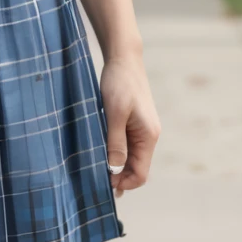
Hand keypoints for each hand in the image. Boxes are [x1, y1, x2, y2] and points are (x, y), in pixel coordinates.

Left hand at [101, 51, 159, 194]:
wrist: (124, 59)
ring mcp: (141, 130)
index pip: (141, 174)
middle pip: (136, 168)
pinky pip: (126, 146)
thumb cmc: (119, 83)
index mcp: (148, 136)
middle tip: (93, 182)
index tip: (102, 183)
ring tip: (94, 170)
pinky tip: (99, 154)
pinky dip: (114, 153)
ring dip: (115, 166)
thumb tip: (114, 169)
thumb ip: (115, 142)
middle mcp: (148, 136)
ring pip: (130, 158)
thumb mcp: (114, 113)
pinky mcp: (133, 123)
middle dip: (118, 178)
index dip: (123, 183)